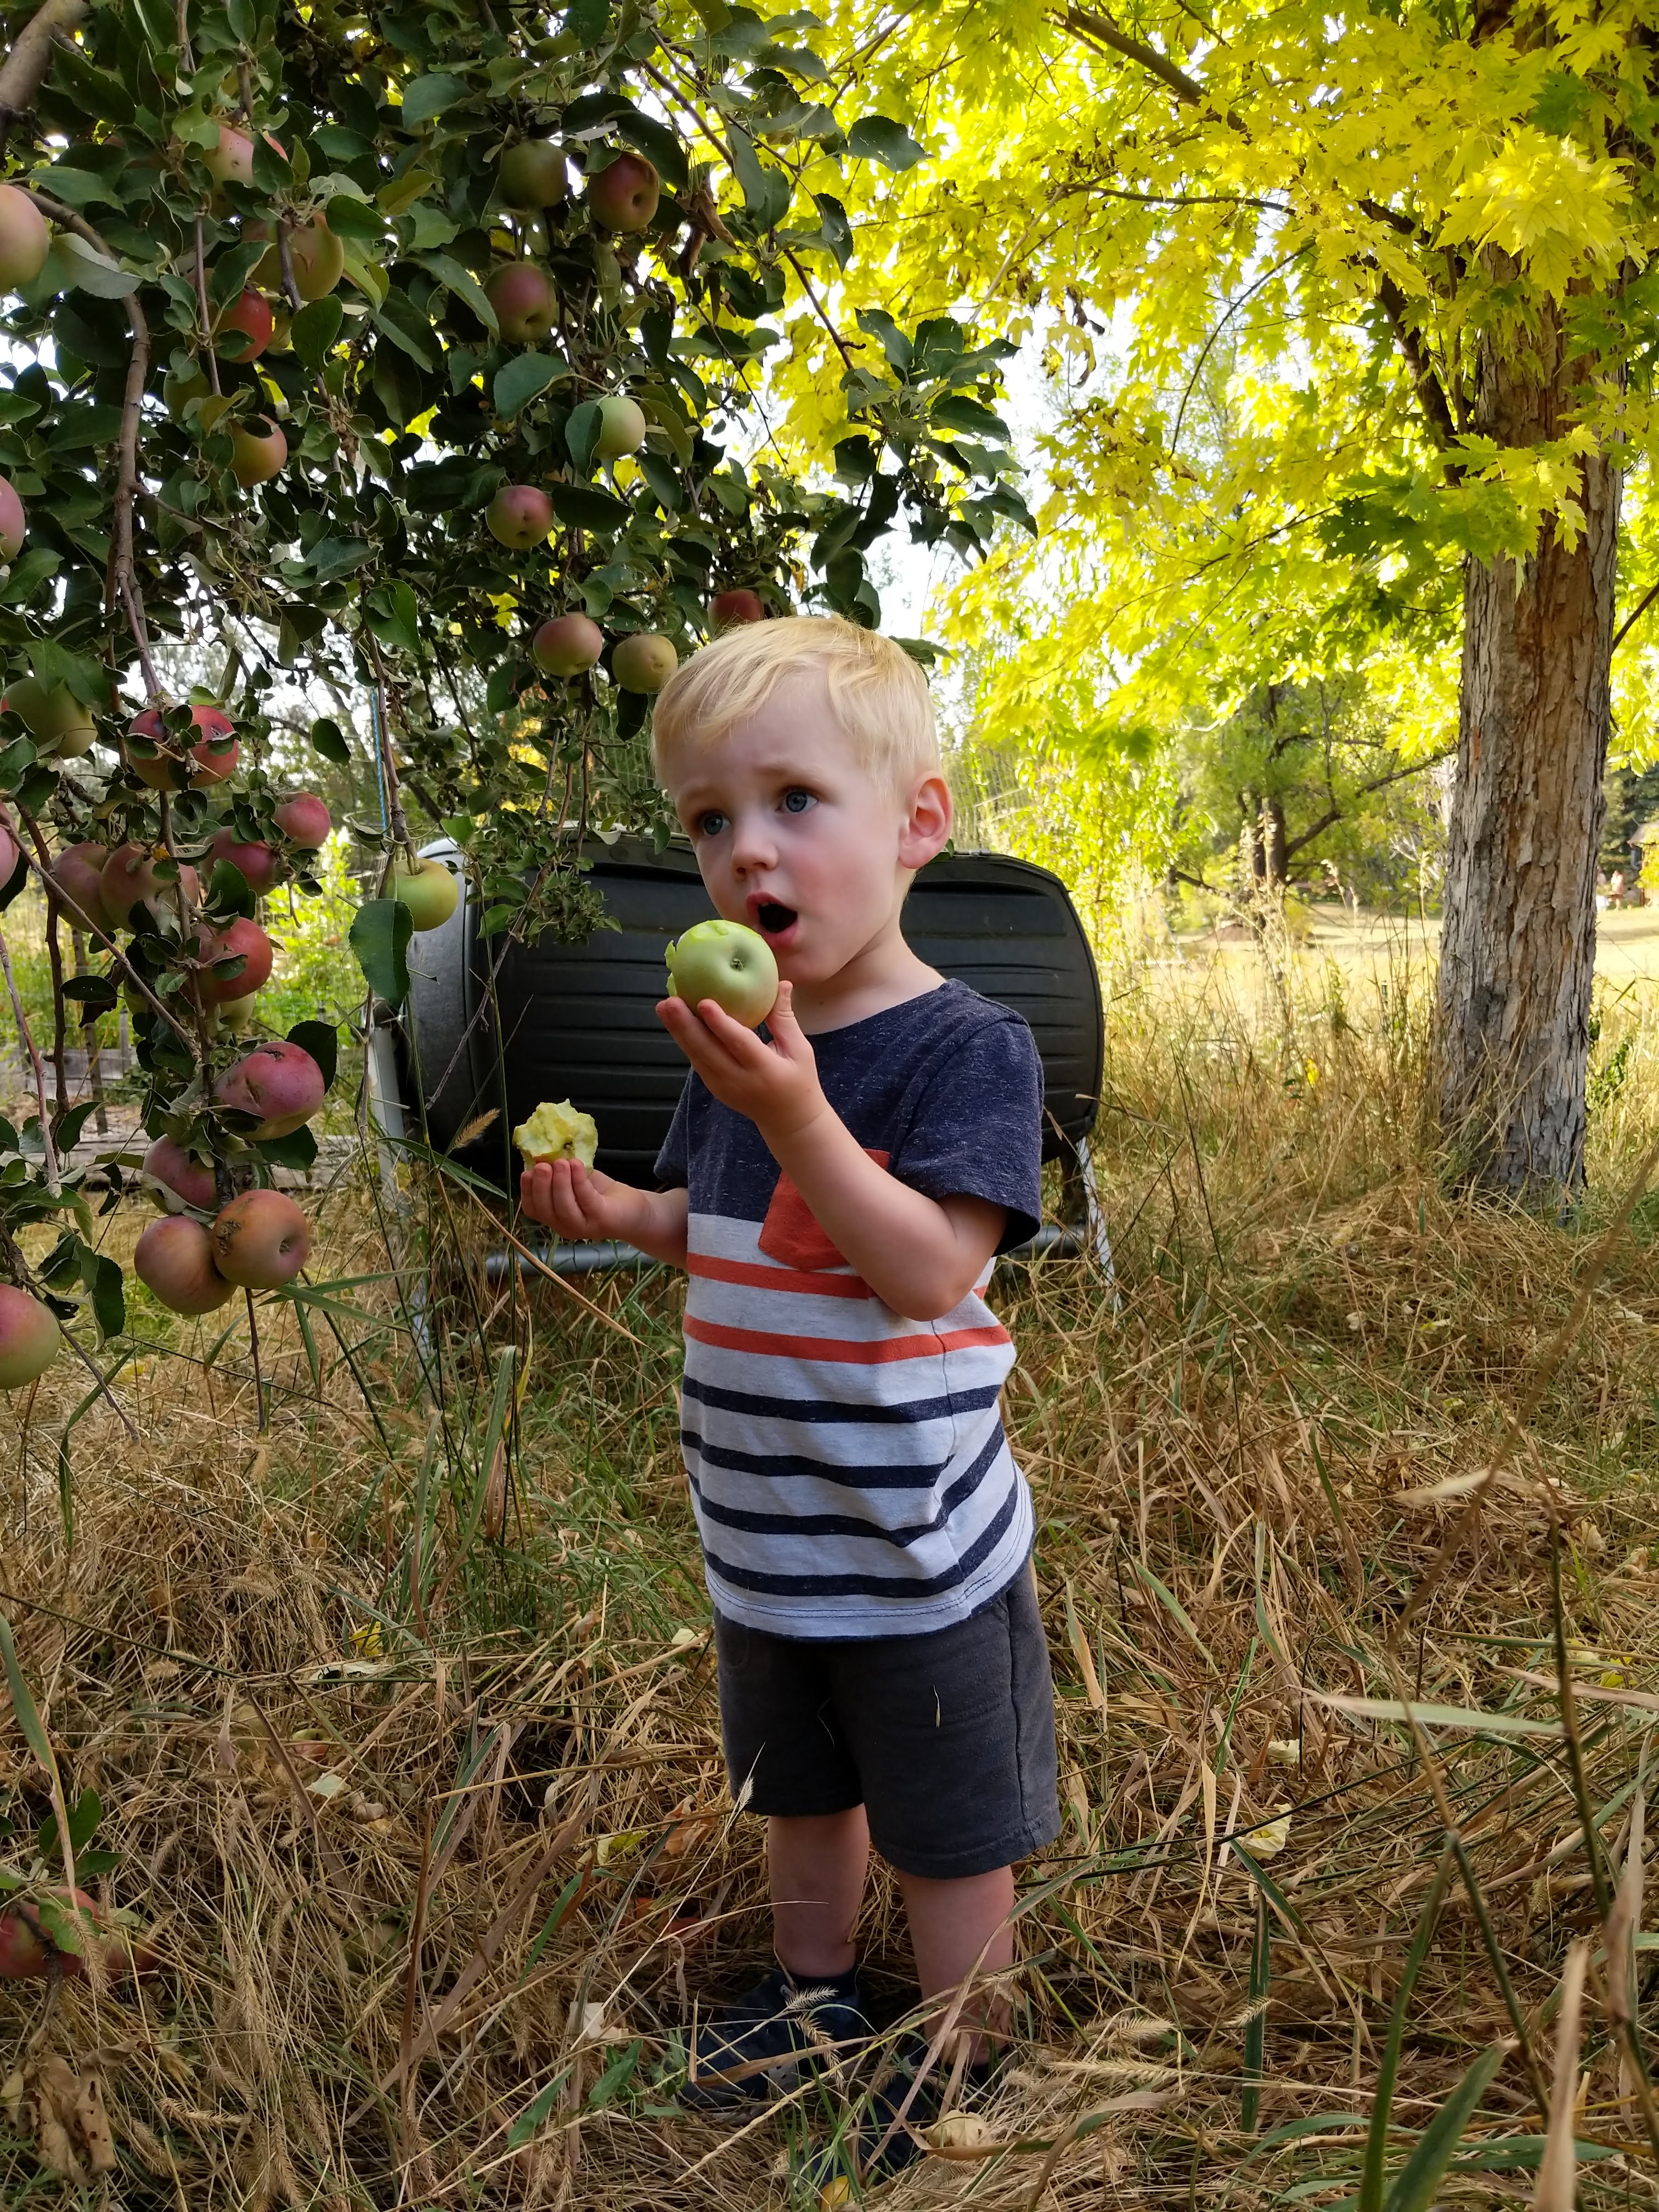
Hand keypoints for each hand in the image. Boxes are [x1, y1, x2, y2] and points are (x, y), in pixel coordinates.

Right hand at [519, 1157, 641, 1242]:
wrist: (634, 1209)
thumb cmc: (601, 1194)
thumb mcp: (576, 1180)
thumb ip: (559, 1172)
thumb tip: (542, 1152)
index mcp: (554, 1217)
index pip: (533, 1209)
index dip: (527, 1191)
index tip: (527, 1171)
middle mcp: (565, 1227)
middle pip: (546, 1210)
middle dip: (541, 1186)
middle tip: (543, 1165)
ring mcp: (583, 1227)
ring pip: (564, 1208)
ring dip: (560, 1183)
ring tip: (561, 1163)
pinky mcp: (602, 1220)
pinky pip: (586, 1200)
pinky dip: (579, 1181)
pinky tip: (577, 1165)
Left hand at [657, 979, 827, 1142]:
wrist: (788, 1119)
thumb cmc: (798, 1079)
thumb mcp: (800, 1050)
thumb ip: (785, 1018)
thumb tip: (782, 982)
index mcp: (765, 1070)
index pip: (740, 1044)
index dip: (721, 1024)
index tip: (704, 1002)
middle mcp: (740, 1080)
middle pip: (708, 1051)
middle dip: (686, 1026)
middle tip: (670, 1001)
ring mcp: (723, 1087)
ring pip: (697, 1057)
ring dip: (678, 1032)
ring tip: (663, 1008)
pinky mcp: (714, 1087)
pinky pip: (697, 1062)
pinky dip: (684, 1042)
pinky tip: (674, 1022)